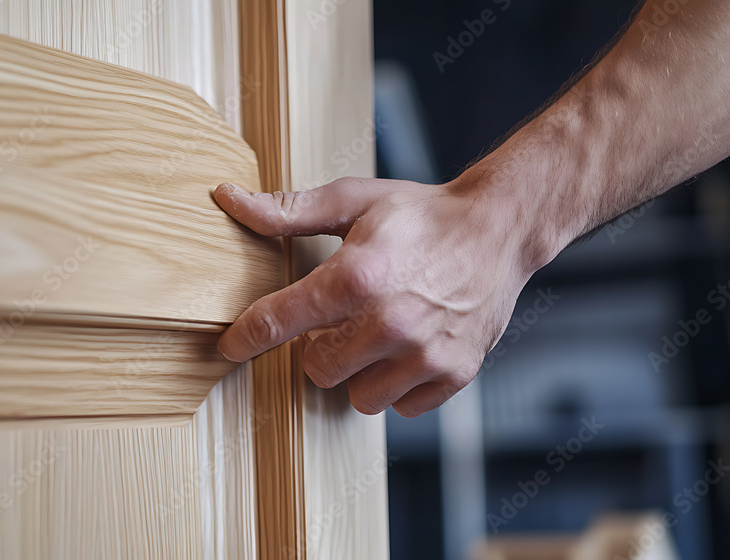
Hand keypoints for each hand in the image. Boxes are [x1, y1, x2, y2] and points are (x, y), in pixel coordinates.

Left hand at [214, 176, 539, 416]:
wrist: (499, 229)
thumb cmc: (423, 215)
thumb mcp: (354, 201)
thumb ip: (289, 210)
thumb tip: (230, 200)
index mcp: (357, 277)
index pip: (279, 322)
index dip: (245, 337)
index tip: (230, 346)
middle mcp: (389, 322)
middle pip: (315, 369)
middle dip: (317, 348)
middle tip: (336, 322)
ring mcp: (424, 354)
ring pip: (358, 395)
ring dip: (357, 372)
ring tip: (374, 336)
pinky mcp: (452, 374)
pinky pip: (400, 406)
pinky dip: (397, 384)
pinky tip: (405, 349)